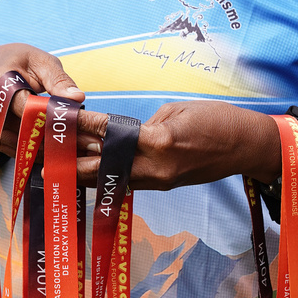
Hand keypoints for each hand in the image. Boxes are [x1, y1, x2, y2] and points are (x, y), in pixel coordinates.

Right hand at [0, 43, 94, 157]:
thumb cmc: (20, 62)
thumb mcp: (41, 61)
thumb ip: (58, 80)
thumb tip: (77, 98)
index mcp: (1, 83)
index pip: (28, 108)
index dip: (52, 118)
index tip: (76, 124)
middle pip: (25, 131)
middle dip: (55, 138)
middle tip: (84, 143)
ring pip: (22, 145)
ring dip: (48, 150)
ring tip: (74, 149)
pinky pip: (18, 150)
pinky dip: (38, 153)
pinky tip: (57, 152)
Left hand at [76, 100, 280, 189]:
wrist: (247, 146)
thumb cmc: (218, 120)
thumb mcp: (176, 111)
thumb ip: (144, 125)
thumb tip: (117, 132)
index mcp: (160, 142)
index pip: (111, 134)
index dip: (84, 126)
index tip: (62, 121)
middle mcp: (156, 168)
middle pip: (103, 166)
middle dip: (75, 158)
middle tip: (49, 150)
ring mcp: (160, 181)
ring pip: (112, 178)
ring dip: (87, 170)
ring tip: (61, 161)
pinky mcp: (164, 186)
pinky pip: (129, 180)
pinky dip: (108, 174)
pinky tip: (92, 167)